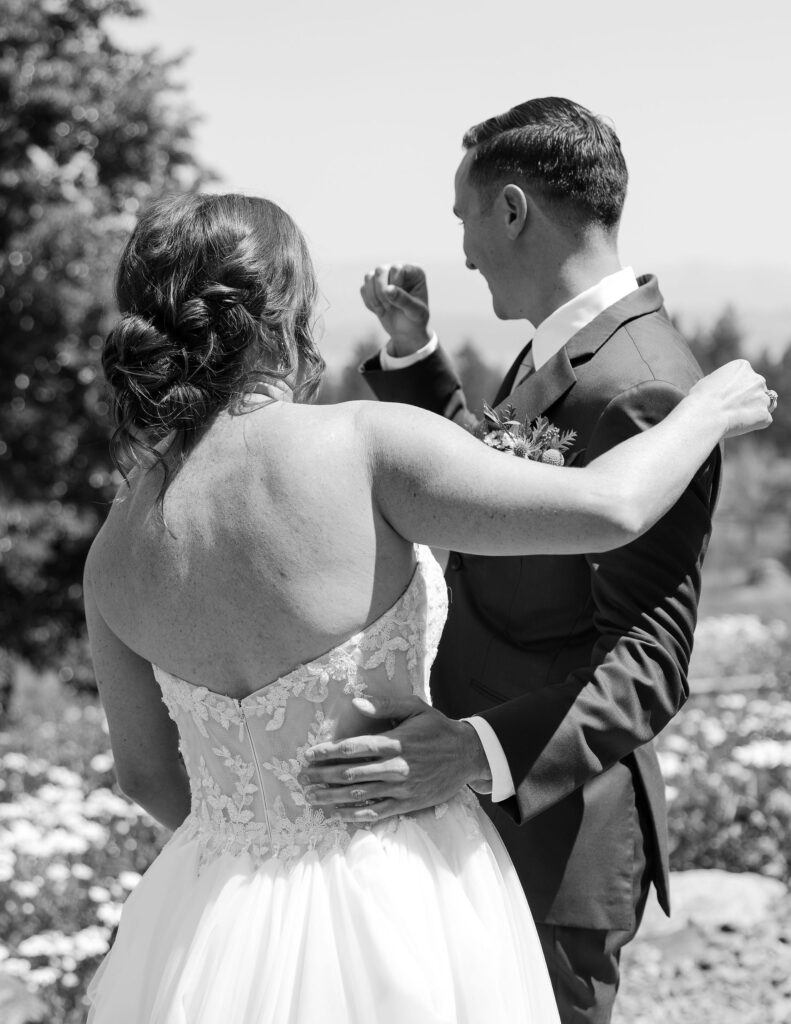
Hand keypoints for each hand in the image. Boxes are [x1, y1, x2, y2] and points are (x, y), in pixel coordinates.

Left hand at [299, 694, 490, 822]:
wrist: (468, 755)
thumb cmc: (438, 728)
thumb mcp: (415, 707)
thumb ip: (385, 705)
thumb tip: (356, 701)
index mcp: (394, 741)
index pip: (353, 748)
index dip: (327, 752)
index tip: (309, 755)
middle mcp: (395, 766)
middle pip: (350, 773)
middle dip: (322, 776)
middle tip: (302, 778)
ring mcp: (401, 787)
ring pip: (360, 794)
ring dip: (332, 797)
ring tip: (312, 797)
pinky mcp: (409, 803)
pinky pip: (378, 812)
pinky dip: (356, 814)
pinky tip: (339, 814)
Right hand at [360, 263, 431, 355]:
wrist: (407, 331)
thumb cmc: (416, 320)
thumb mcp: (415, 312)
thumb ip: (404, 300)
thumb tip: (388, 289)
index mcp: (414, 272)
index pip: (396, 268)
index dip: (394, 285)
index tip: (399, 303)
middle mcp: (398, 270)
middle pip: (380, 270)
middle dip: (381, 292)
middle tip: (389, 308)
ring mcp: (385, 276)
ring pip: (369, 277)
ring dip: (374, 298)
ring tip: (384, 310)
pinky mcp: (373, 286)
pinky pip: (363, 289)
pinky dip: (369, 303)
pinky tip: (380, 311)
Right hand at [689, 359, 774, 437]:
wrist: (704, 416)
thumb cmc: (701, 399)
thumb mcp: (710, 381)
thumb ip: (725, 382)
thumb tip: (728, 388)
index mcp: (743, 366)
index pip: (746, 376)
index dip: (736, 387)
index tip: (726, 396)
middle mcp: (757, 379)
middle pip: (757, 388)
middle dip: (748, 397)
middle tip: (732, 408)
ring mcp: (763, 398)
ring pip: (763, 404)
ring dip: (753, 410)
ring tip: (735, 417)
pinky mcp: (765, 415)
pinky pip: (763, 420)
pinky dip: (754, 424)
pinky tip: (738, 425)